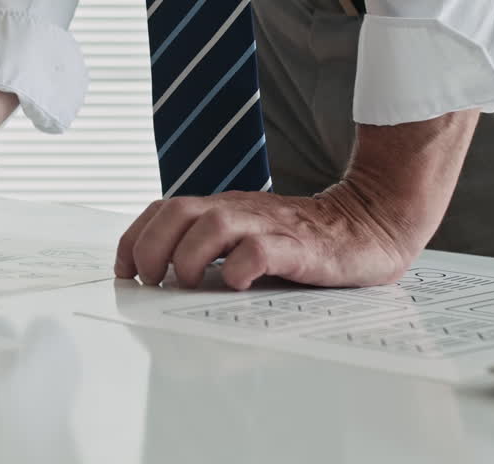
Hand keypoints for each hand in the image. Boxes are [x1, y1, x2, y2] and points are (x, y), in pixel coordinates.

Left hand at [114, 180, 419, 290]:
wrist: (370, 222)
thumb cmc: (303, 238)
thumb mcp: (246, 238)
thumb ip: (210, 249)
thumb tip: (161, 281)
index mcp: (221, 208)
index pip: (162, 210)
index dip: (133, 238)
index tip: (123, 272)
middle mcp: (239, 211)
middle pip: (177, 211)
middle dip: (151, 246)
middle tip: (150, 280)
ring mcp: (269, 226)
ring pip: (213, 223)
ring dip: (188, 255)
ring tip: (186, 282)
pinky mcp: (300, 246)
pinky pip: (263, 249)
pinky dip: (241, 266)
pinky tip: (237, 284)